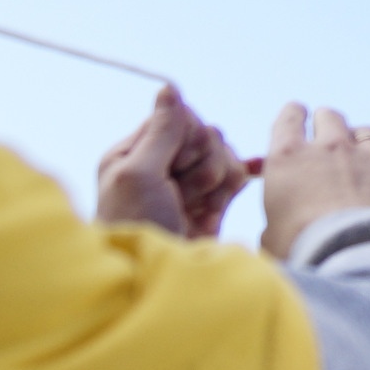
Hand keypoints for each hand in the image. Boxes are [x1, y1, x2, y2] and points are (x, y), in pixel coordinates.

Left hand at [95, 87, 251, 238]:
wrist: (154, 282)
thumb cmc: (135, 228)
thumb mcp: (138, 174)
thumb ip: (159, 130)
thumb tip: (169, 86)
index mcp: (135, 153)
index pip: (178, 118)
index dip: (187, 138)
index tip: (173, 167)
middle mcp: (161, 165)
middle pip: (205, 134)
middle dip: (201, 163)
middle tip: (181, 194)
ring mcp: (187, 186)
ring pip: (223, 154)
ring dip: (214, 180)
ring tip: (195, 208)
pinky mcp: (210, 205)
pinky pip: (234, 176)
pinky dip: (233, 183)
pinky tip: (230, 192)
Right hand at [260, 102, 369, 259]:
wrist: (355, 260)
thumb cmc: (304, 252)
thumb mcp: (273, 239)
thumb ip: (278, 222)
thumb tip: (280, 230)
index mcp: (290, 158)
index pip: (289, 119)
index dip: (293, 116)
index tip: (297, 115)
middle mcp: (331, 149)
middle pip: (331, 118)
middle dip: (329, 124)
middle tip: (329, 140)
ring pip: (369, 134)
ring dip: (364, 143)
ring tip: (364, 163)